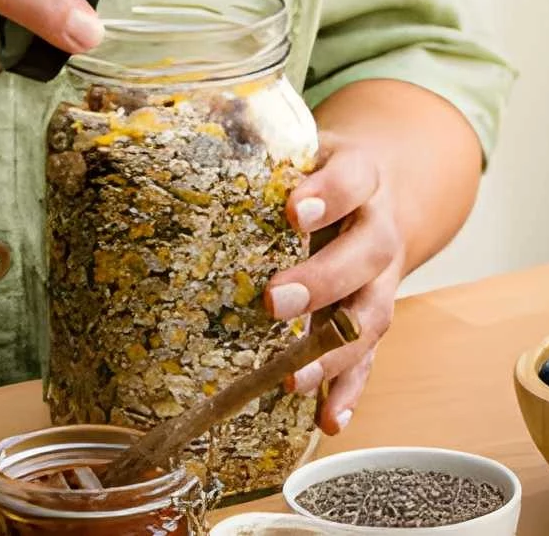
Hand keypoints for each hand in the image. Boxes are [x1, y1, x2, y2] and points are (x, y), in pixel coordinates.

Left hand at [263, 132, 405, 433]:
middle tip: (275, 300)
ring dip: (334, 350)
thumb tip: (166, 130)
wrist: (377, 192)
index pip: (354, 177)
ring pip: (372, 313)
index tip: (292, 210)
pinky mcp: (372, 316)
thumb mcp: (295, 147)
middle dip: (324, 279)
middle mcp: (378, 228)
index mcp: (361, 175)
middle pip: (367, 253)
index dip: (330, 193)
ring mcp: (381, 278)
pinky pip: (369, 358)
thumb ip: (251, 144)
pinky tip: (327, 418)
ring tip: (294, 377)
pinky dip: (350, 390)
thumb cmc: (315, 172)